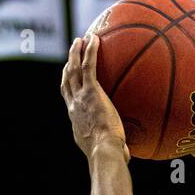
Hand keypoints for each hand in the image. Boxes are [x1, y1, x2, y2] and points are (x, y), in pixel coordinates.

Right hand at [61, 34, 127, 159]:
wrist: (104, 150)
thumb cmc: (109, 154)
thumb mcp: (107, 149)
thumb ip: (116, 146)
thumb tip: (127, 153)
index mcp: (76, 117)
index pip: (69, 97)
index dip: (68, 85)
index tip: (70, 77)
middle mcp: (74, 105)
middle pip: (67, 79)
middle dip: (68, 64)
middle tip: (73, 52)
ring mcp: (80, 97)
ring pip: (73, 69)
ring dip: (75, 52)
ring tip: (80, 40)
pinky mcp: (91, 91)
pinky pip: (88, 66)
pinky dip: (89, 51)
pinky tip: (95, 39)